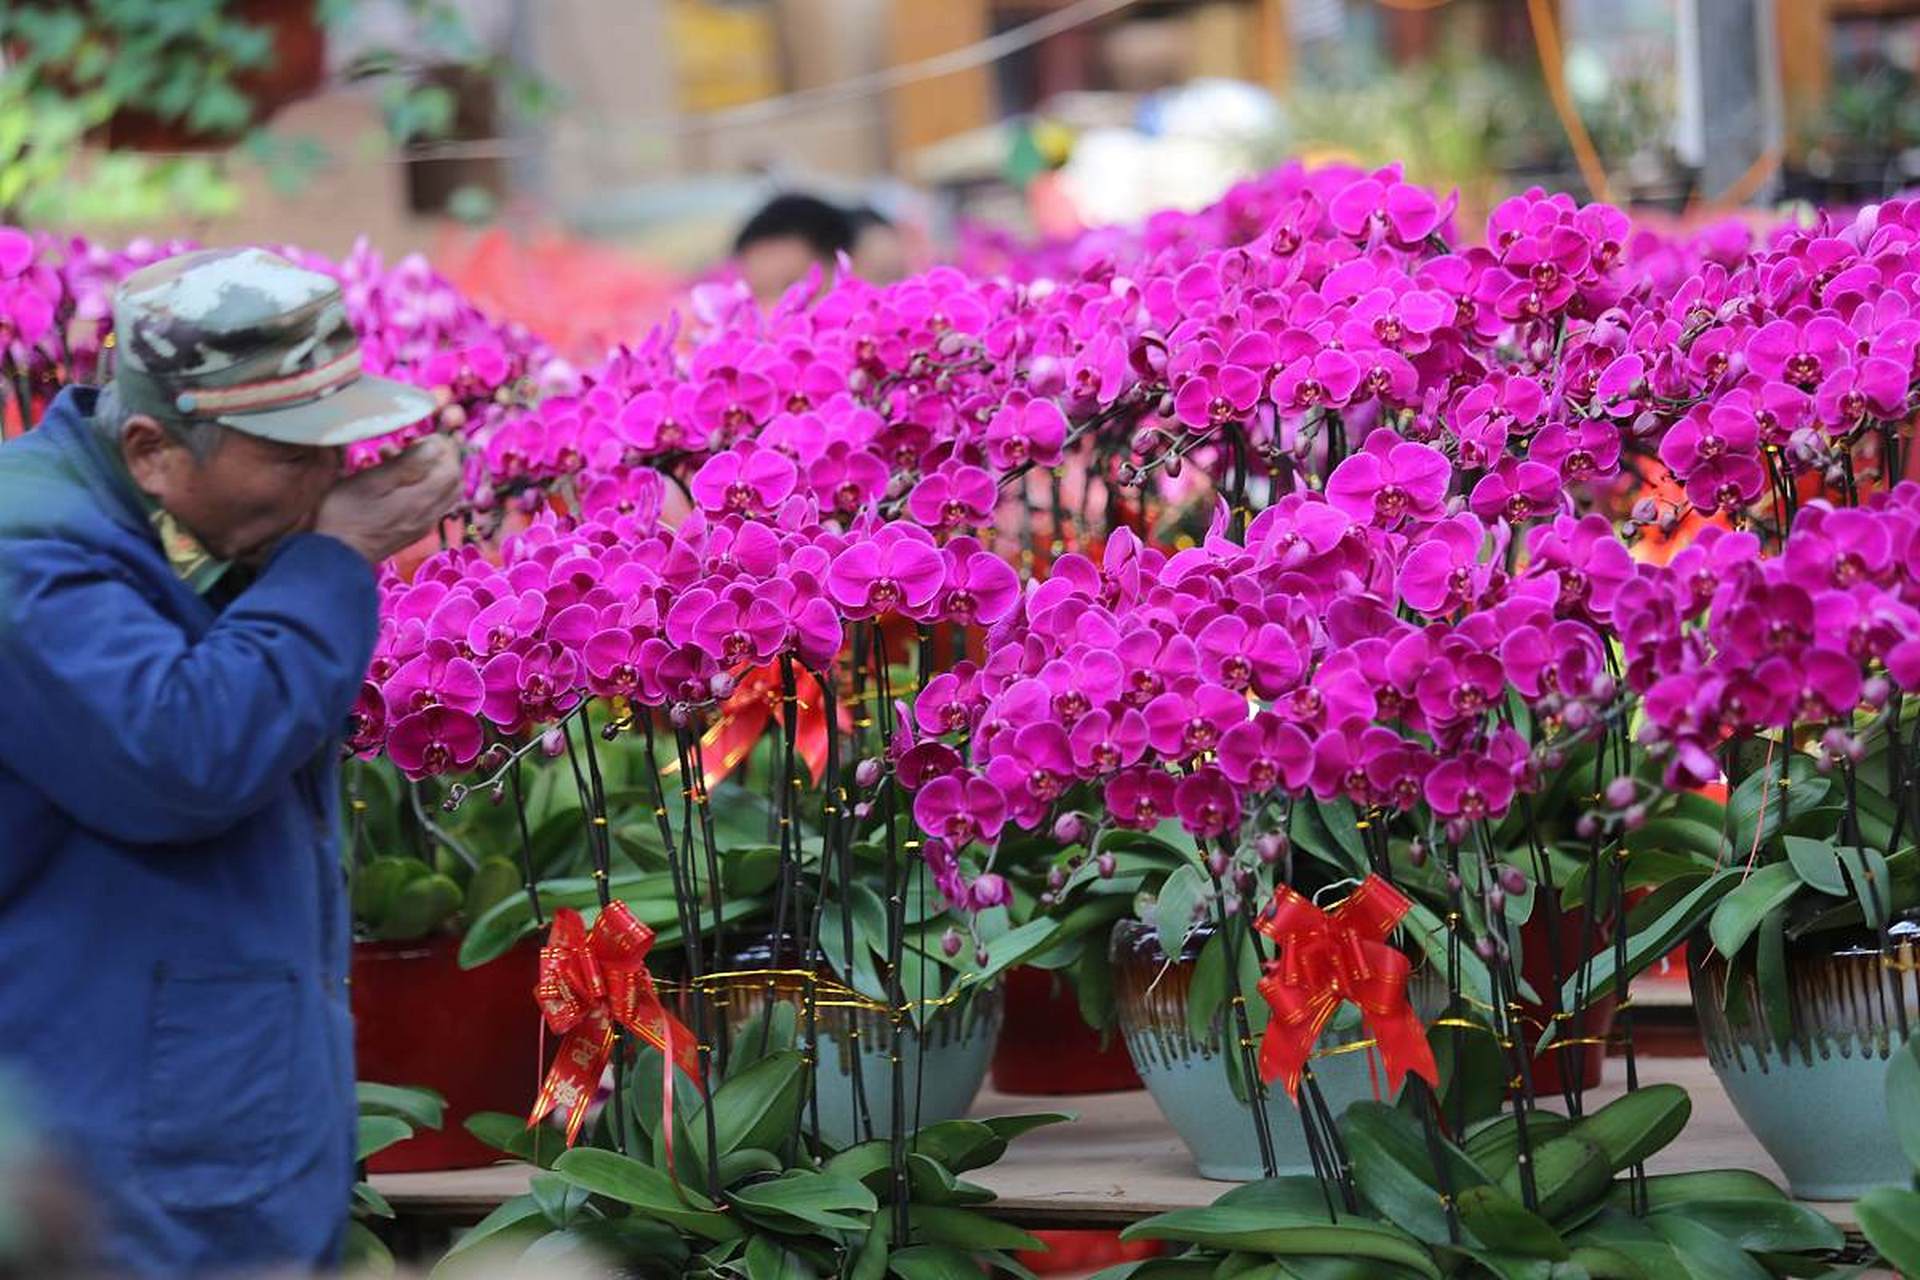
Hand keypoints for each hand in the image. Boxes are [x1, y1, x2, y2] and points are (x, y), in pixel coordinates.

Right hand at [314, 435, 462, 563]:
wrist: (336, 555)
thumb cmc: (347, 513)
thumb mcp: (373, 480)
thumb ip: (408, 463)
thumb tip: (437, 445)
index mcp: (425, 499)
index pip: (452, 467)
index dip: (442, 447)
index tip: (416, 437)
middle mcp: (431, 513)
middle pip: (452, 479)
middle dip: (436, 456)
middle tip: (407, 445)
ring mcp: (424, 524)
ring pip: (441, 490)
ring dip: (426, 470)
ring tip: (391, 458)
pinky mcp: (413, 530)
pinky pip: (430, 502)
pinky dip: (419, 485)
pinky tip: (392, 481)